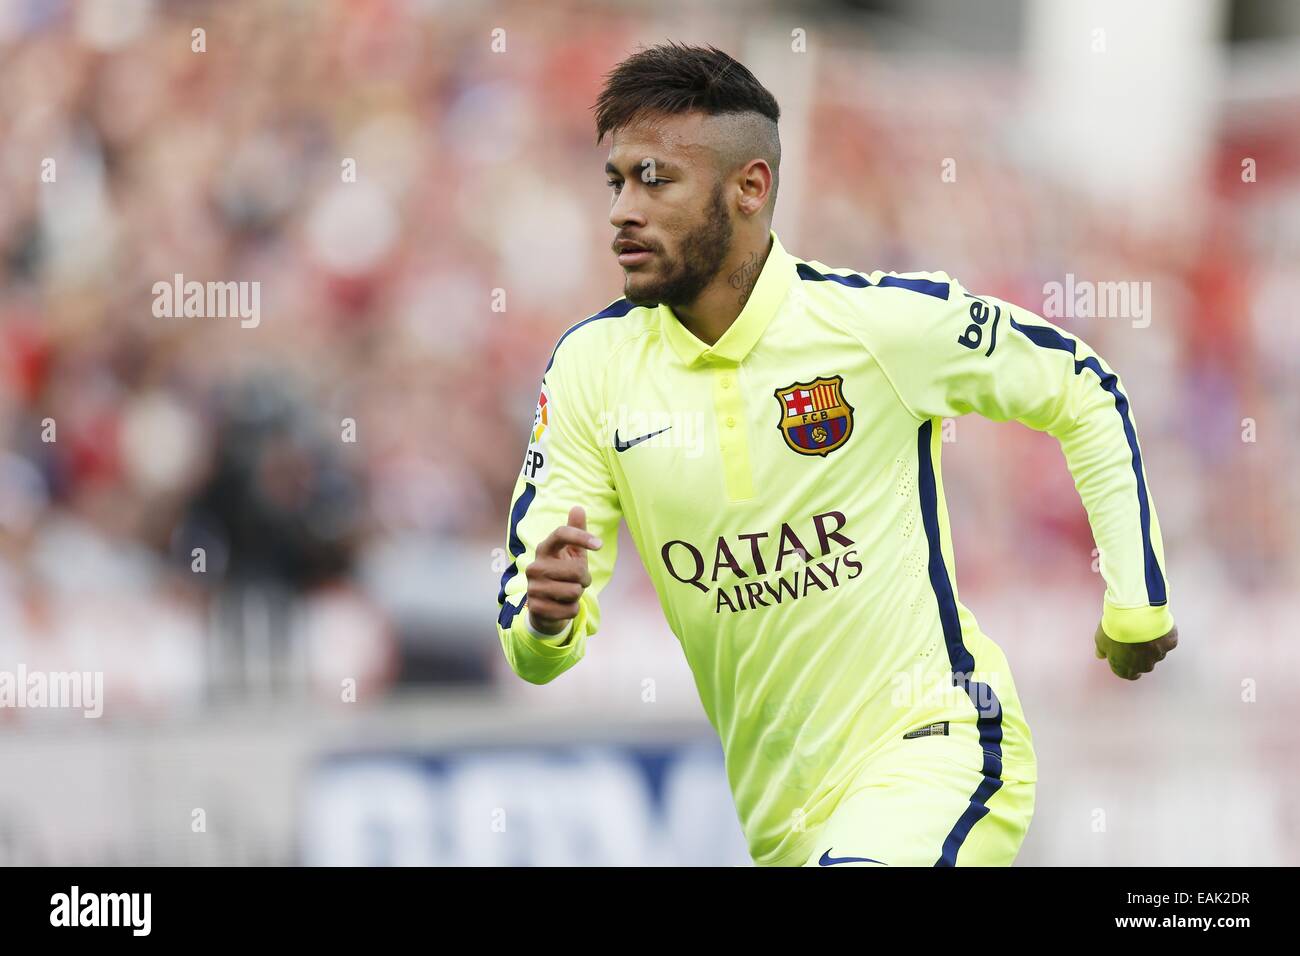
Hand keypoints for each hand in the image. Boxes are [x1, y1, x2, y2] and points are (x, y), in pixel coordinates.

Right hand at [525, 506, 602, 634]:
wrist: (545, 606)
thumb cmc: (563, 574)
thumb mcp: (571, 553)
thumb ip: (576, 531)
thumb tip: (578, 507)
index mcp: (544, 548)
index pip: (561, 533)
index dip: (582, 537)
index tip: (600, 545)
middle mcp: (535, 566)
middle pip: (576, 570)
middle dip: (584, 578)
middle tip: (576, 581)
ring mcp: (533, 587)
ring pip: (574, 591)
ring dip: (577, 595)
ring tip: (567, 593)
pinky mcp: (536, 608)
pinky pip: (570, 609)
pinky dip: (572, 610)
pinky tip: (561, 606)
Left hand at [1094, 622, 1177, 679]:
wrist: (1133, 616)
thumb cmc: (1114, 629)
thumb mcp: (1101, 639)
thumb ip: (1102, 650)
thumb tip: (1100, 656)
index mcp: (1125, 669)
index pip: (1129, 674)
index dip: (1128, 666)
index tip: (1128, 657)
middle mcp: (1143, 666)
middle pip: (1144, 664)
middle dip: (1141, 654)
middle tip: (1135, 638)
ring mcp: (1158, 655)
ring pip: (1157, 652)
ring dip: (1152, 644)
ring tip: (1143, 628)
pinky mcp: (1169, 643)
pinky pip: (1167, 640)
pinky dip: (1163, 634)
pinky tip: (1155, 625)